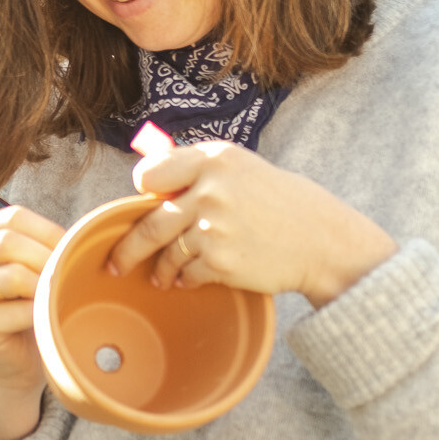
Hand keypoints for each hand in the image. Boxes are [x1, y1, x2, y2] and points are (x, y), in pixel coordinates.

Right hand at [0, 205, 65, 439]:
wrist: (14, 358)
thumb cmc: (25, 305)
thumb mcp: (29, 264)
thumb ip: (39, 244)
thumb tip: (76, 234)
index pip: (12, 216)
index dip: (49, 231)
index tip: (70, 248)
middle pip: (8, 242)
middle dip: (46, 257)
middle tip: (66, 274)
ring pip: (12, 274)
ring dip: (43, 284)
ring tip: (55, 293)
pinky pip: (18, 309)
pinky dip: (40, 311)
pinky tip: (45, 317)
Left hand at [112, 141, 396, 307]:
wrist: (323, 240)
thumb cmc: (283, 203)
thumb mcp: (243, 169)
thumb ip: (198, 171)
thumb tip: (149, 178)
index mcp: (215, 160)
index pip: (151, 172)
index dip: (144, 188)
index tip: (141, 201)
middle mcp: (210, 190)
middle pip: (149, 222)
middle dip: (128, 249)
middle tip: (115, 263)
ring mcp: (214, 227)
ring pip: (167, 254)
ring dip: (162, 269)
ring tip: (162, 276)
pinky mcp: (220, 261)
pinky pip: (187, 274)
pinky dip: (186, 280)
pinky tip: (192, 279)